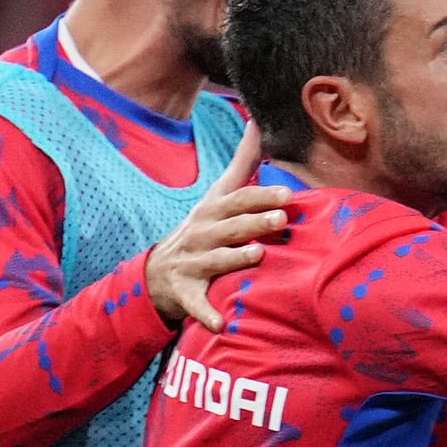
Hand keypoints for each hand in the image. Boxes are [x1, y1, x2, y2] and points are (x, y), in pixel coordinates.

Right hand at [147, 132, 286, 332]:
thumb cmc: (202, 229)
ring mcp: (192, 263)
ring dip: (235, 258)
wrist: (158, 273)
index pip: (237, 198)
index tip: (287, 194)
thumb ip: (242, 163)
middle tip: (281, 219)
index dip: (261, 195)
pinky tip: (221, 324)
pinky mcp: (186, 293)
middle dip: (254, 222)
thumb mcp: (217, 196)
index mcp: (212, 211)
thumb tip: (258, 122)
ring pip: (216, 259)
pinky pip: (197, 305)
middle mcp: (201, 234)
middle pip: (230, 226)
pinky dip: (207, 314)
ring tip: (258, 255)